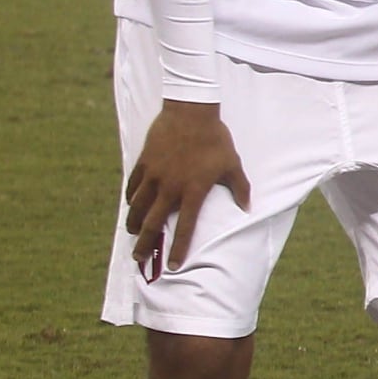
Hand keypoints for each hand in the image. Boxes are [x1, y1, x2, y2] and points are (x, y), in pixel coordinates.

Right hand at [124, 101, 249, 269]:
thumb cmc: (216, 140)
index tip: (173, 266)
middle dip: (145, 244)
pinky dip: (130, 199)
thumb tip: (248, 209)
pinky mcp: (143, 163)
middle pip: (152, 223)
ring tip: (132, 234)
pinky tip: (130, 206)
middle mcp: (170, 187)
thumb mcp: (232, 164)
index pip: (185, 227)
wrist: (191, 112)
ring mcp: (154, 175)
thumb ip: (240, 188)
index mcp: (193, 191)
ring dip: (133, 223)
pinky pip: (132, 186)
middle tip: (139, 259)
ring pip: (137, 207)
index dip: (179, 248)